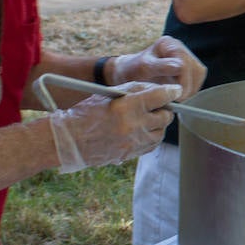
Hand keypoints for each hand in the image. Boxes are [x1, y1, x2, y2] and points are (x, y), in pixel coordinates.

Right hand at [49, 82, 176, 172]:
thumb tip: (159, 89)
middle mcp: (133, 126)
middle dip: (164, 108)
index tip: (176, 90)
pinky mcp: (131, 154)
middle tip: (158, 104)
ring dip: (158, 124)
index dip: (171, 91)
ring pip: (161, 132)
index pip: (160, 96)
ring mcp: (133, 143)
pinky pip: (152, 145)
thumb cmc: (87, 113)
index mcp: (127, 107)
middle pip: (165, 116)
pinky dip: (151, 136)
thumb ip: (135, 89)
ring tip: (146, 118)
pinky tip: (141, 130)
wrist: (69, 141)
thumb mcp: (109, 94)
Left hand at [107, 37, 206, 98]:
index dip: (183, 81)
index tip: (177, 95)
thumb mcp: (143, 68)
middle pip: (195, 68)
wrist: (129, 73)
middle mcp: (179, 48)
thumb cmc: (133, 70)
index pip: (185, 64)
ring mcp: (185, 56)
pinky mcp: (188, 67)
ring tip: (180, 97)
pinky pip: (197, 77)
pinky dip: (192, 87)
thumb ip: (160, 67)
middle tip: (179, 99)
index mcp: (169, 44)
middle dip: (189, 86)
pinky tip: (181, 94)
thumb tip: (180, 67)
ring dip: (192, 87)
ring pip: (199, 73)